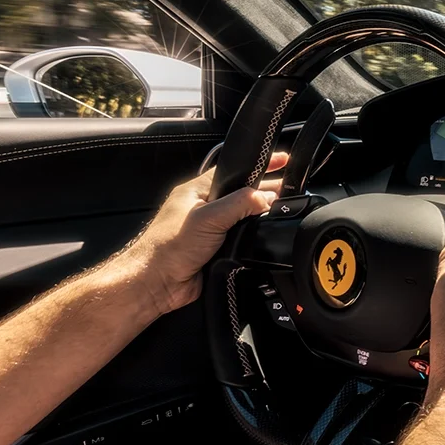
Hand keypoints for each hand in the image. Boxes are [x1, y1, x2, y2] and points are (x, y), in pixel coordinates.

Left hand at [120, 152, 289, 314]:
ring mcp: (210, 229)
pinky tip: (263, 238)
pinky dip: (253, 238)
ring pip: (243, 217)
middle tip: (287, 192)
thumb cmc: (166, 248)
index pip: (236, 171)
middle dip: (265, 191)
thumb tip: (266, 198)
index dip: (260, 165)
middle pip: (242, 194)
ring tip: (280, 212)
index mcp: (198, 191)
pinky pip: (242, 238)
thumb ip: (239, 204)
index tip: (282, 161)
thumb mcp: (207, 218)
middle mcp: (204, 208)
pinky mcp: (216, 249)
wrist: (156, 284)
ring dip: (259, 217)